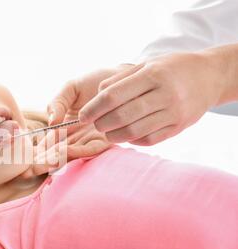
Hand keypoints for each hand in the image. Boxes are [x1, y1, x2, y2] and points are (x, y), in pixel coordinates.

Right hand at [19, 67, 130, 178]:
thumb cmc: (94, 82)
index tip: (24, 160)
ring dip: (57, 160)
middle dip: (43, 163)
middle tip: (30, 168)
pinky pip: (91, 149)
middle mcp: (76, 138)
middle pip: (56, 155)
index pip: (47, 144)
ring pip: (71, 155)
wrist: (122, 77)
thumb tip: (51, 121)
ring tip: (44, 162)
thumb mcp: (69, 90)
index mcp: (64, 128)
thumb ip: (56, 103)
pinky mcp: (107, 141)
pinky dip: (77, 152)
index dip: (36, 154)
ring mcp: (90, 141)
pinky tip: (64, 152)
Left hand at [78, 52, 224, 145]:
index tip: (82, 116)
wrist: (210, 76)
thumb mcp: (147, 64)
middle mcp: (164, 94)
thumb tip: (97, 96)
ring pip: (133, 131)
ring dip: (114, 135)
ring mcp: (173, 113)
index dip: (93, 108)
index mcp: (152, 75)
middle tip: (94, 124)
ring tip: (107, 132)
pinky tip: (125, 135)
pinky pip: (148, 140)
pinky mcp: (178, 127)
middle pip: (121, 116)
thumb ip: (120, 79)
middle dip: (101, 123)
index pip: (113, 96)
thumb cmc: (171, 68)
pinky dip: (132, 140)